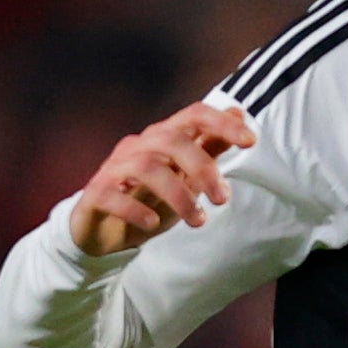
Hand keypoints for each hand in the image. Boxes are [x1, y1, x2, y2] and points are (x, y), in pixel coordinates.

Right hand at [68, 100, 258, 257]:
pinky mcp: (95, 194)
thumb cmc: (149, 201)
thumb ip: (210, 148)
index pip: (193, 115)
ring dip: (178, 195)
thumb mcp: (186, 177)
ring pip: (147, 167)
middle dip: (203, 168)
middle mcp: (138, 146)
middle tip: (223, 199)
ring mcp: (114, 168)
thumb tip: (240, 116)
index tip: (251, 141)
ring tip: (198, 221)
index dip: (222, 123)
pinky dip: (135, 209)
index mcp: (162, 138)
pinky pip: (113, 195)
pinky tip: (153, 224)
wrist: (103, 232)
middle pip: (171, 139)